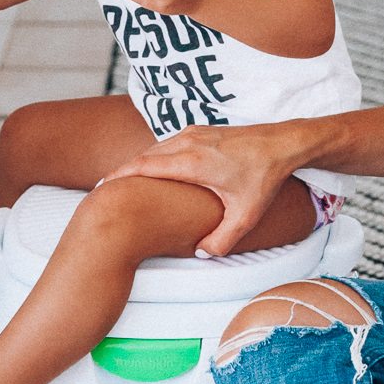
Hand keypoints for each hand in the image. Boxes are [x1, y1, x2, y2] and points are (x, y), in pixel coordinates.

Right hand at [109, 121, 300, 254]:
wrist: (283, 143)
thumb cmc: (264, 177)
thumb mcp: (246, 215)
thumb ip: (222, 239)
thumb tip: (200, 253)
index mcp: (192, 161)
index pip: (143, 166)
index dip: (118, 177)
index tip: (99, 189)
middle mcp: (188, 141)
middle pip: (143, 156)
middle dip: (121, 172)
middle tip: (102, 192)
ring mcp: (193, 132)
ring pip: (155, 148)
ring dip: (138, 164)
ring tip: (121, 184)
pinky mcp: (199, 130)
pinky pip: (167, 143)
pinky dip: (153, 157)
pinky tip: (150, 172)